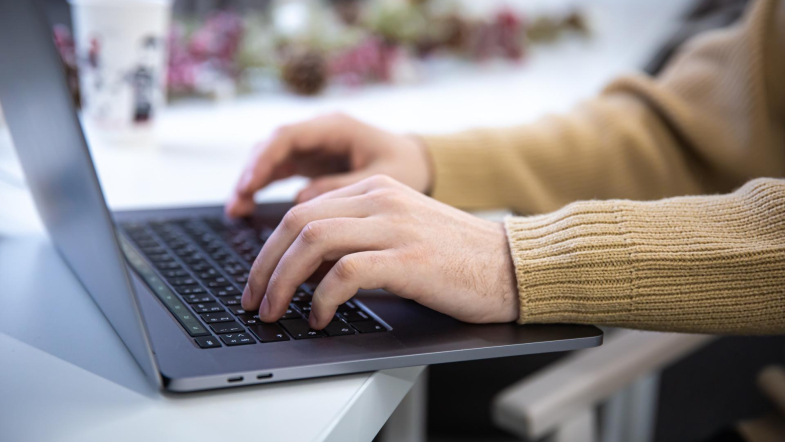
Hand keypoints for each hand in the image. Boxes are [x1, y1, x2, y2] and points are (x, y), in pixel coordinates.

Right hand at [226, 113, 432, 217]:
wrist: (420, 163)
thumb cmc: (407, 167)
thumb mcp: (382, 178)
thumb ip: (343, 186)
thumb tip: (301, 201)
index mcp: (336, 127)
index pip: (289, 136)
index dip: (265, 160)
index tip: (250, 185)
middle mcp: (319, 132)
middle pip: (273, 146)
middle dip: (251, 172)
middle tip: (237, 202)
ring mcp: (313, 147)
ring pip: (271, 158)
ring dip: (252, 181)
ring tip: (236, 209)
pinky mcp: (312, 163)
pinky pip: (280, 171)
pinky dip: (263, 187)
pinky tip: (247, 208)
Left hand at [242, 175, 519, 329]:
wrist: (512, 264)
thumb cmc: (457, 256)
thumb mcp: (400, 232)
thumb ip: (356, 237)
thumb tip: (307, 268)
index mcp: (375, 190)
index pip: (302, 209)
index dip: (269, 247)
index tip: (258, 278)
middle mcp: (380, 199)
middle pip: (297, 222)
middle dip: (264, 264)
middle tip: (252, 299)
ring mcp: (395, 226)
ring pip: (313, 241)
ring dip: (282, 281)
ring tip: (273, 310)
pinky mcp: (409, 258)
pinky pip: (345, 272)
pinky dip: (322, 297)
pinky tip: (319, 316)